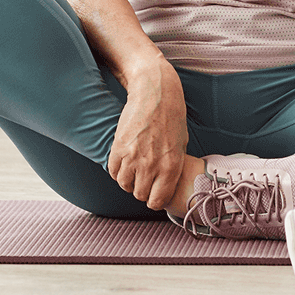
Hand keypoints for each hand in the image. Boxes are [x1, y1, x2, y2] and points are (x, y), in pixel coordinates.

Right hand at [107, 56, 188, 210]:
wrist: (155, 92)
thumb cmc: (171, 116)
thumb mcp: (181, 145)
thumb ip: (173, 167)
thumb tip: (165, 185)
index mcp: (171, 167)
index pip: (157, 201)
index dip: (154, 199)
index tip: (153, 193)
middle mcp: (152, 165)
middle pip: (139, 194)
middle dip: (141, 189)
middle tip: (143, 177)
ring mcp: (133, 157)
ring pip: (124, 185)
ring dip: (128, 179)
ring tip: (134, 167)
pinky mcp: (118, 147)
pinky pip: (113, 171)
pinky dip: (117, 169)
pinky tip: (125, 159)